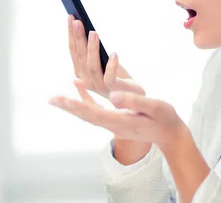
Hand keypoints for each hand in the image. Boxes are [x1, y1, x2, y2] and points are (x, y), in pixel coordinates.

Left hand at [49, 80, 186, 149]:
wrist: (169, 133)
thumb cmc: (164, 119)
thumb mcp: (154, 107)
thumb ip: (134, 102)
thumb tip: (112, 96)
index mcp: (120, 121)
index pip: (94, 113)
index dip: (78, 105)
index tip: (63, 99)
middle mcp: (112, 124)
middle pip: (86, 115)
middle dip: (68, 107)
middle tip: (51, 99)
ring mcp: (112, 123)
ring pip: (88, 112)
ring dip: (72, 104)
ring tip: (56, 97)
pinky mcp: (114, 119)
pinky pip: (95, 109)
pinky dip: (85, 98)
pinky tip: (79, 86)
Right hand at [68, 15, 143, 97]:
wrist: (132, 96)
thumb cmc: (116, 75)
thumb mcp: (103, 60)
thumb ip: (94, 49)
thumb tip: (89, 29)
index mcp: (81, 71)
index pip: (73, 50)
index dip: (71, 34)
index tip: (71, 17)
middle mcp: (86, 79)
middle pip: (80, 56)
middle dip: (78, 37)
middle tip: (77, 20)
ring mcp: (99, 86)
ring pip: (92, 66)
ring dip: (92, 49)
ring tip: (94, 33)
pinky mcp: (114, 89)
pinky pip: (110, 77)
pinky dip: (111, 66)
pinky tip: (114, 53)